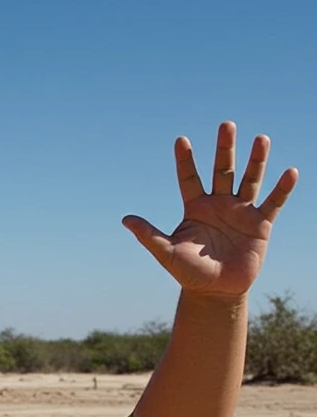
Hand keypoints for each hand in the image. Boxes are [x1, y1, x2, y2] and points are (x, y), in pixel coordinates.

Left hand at [123, 122, 297, 297]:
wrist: (216, 292)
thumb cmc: (190, 273)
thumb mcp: (167, 253)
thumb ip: (149, 235)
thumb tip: (125, 219)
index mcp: (196, 207)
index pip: (189, 178)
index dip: (186, 160)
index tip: (181, 140)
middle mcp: (219, 204)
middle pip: (222, 170)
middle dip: (225, 149)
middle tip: (226, 125)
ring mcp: (241, 212)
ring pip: (249, 180)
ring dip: (256, 160)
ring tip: (261, 139)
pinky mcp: (260, 224)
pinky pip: (273, 203)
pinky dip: (282, 189)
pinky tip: (290, 172)